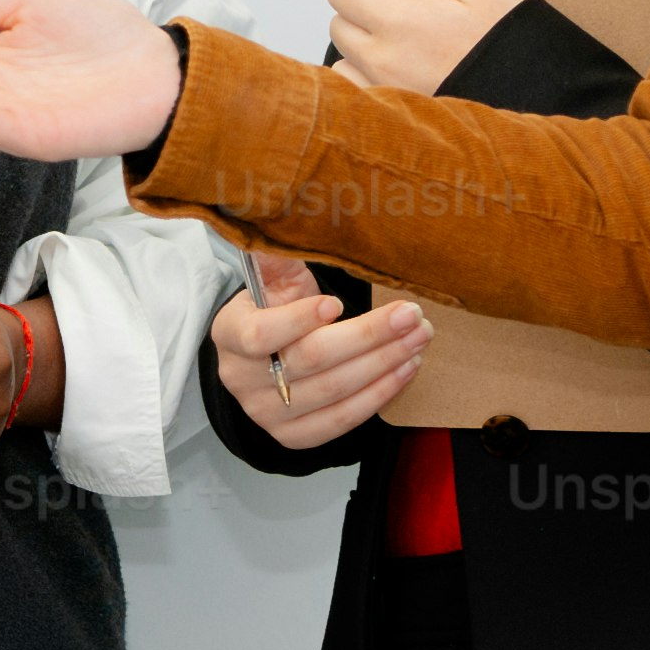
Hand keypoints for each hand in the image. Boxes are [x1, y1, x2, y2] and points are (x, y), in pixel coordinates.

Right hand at [209, 245, 425, 451]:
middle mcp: (241, 378)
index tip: (337, 302)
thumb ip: (282, 255)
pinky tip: (406, 369)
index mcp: (230, 333)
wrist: (263, 363)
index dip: (298, 320)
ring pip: (334, 391)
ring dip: (384, 363)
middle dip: (368, 336)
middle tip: (410, 315)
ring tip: (419, 338)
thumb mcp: (273, 279)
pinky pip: (342, 421)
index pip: (260, 334)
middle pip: (311, 360)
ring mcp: (266, 413)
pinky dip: (379, 395)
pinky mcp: (293, 436)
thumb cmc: (275, 311)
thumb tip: (294, 213)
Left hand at [322, 0, 523, 96]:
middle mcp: (384, 62)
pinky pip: (357, 93)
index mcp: (400, 24)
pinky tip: (404, 73)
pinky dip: (369, 80)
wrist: (538, 93)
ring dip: (364, 49)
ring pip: (344, 60)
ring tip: (406, 47)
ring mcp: (385, 94)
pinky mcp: (393, 117)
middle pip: (339, 24)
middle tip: (407, 15)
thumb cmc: (509, 38)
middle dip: (364, 12)